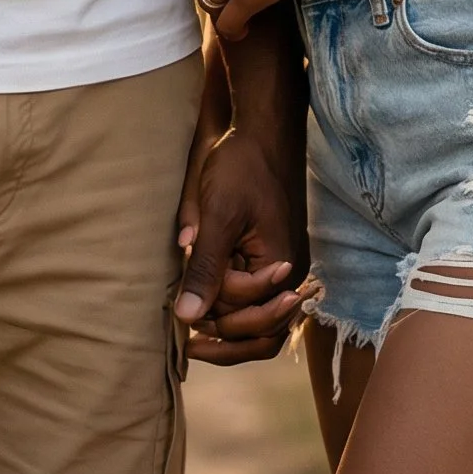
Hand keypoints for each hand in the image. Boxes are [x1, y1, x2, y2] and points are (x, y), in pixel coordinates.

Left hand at [175, 125, 307, 365]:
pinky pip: (256, 296)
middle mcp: (288, 273)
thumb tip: (187, 316)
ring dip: (228, 325)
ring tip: (192, 328)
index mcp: (281, 266)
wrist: (260, 132)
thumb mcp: (218, 215)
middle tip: (187, 341)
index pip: (250, 319)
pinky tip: (206, 304)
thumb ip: (205, 268)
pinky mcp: (271, 256)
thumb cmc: (240, 167)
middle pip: (263, 332)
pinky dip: (232, 306)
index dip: (216, 314)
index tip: (184, 311)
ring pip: (260, 319)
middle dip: (226, 339)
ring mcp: (282, 265)